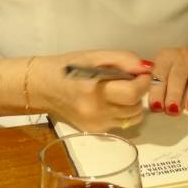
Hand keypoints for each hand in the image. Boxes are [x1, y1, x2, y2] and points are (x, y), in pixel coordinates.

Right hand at [32, 50, 153, 131]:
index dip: (143, 82)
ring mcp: (95, 124)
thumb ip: (122, 59)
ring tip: (120, 91)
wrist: (42, 87)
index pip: (132, 93)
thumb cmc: (68, 67)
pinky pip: (121, 123)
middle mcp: (95, 111)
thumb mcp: (94, 56)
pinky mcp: (94, 131)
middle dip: (139, 92)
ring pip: (132, 118)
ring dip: (133, 104)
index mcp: (93, 89)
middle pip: (135, 107)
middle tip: (130, 80)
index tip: (141, 73)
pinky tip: (109, 101)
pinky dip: (122, 112)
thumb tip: (145, 67)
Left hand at [148, 48, 187, 114]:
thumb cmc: (170, 74)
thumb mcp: (158, 75)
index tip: (157, 107)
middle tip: (173, 110)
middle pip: (178, 74)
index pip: (159, 73)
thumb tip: (149, 101)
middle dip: (175, 93)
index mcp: (165, 57)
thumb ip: (153, 85)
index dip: (157, 91)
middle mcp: (182, 57)